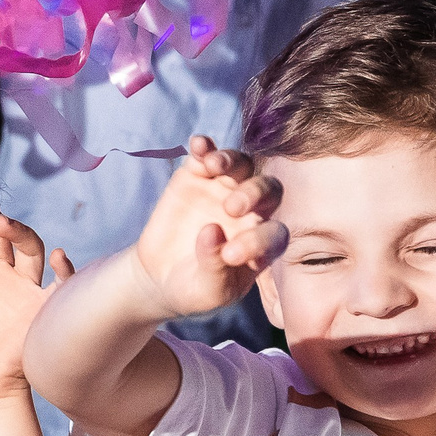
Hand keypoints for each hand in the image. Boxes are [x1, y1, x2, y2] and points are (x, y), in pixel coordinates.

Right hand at [128, 136, 285, 318]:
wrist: (160, 277)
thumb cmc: (194, 289)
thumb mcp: (207, 291)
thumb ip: (215, 266)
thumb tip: (212, 231)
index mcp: (264, 243)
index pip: (274, 234)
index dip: (258, 240)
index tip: (230, 255)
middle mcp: (252, 212)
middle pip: (268, 190)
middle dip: (255, 193)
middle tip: (232, 208)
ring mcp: (225, 189)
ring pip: (241, 165)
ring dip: (231, 160)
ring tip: (214, 165)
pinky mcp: (197, 176)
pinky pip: (207, 155)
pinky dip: (205, 147)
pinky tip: (198, 145)